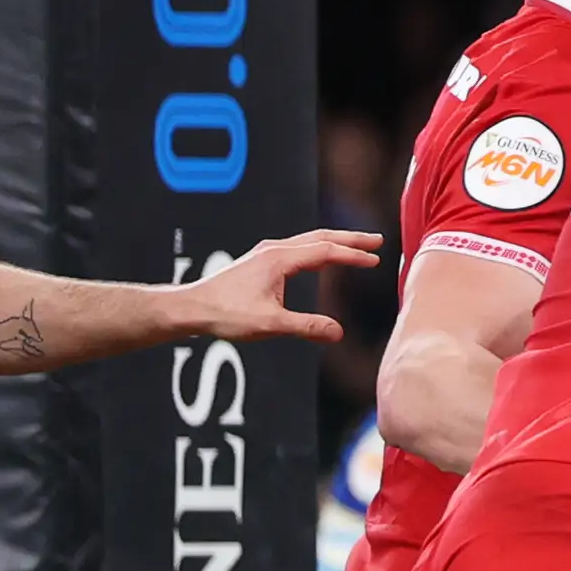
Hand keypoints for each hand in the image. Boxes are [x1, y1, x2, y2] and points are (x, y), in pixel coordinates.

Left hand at [182, 229, 381, 343]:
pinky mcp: (261, 261)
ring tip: (357, 247)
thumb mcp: (269, 325)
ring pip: (309, 240)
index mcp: (279, 259)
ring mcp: (267, 253)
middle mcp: (274, 250)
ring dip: (335, 242)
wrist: (193, 308)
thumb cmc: (226, 314)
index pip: (325, 251)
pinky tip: (321, 258)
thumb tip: (337, 333)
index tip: (375, 259)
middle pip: (320, 237)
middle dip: (350, 239)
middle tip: (377, 241)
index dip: (352, 255)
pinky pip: (298, 248)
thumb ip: (306, 327)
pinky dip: (318, 249)